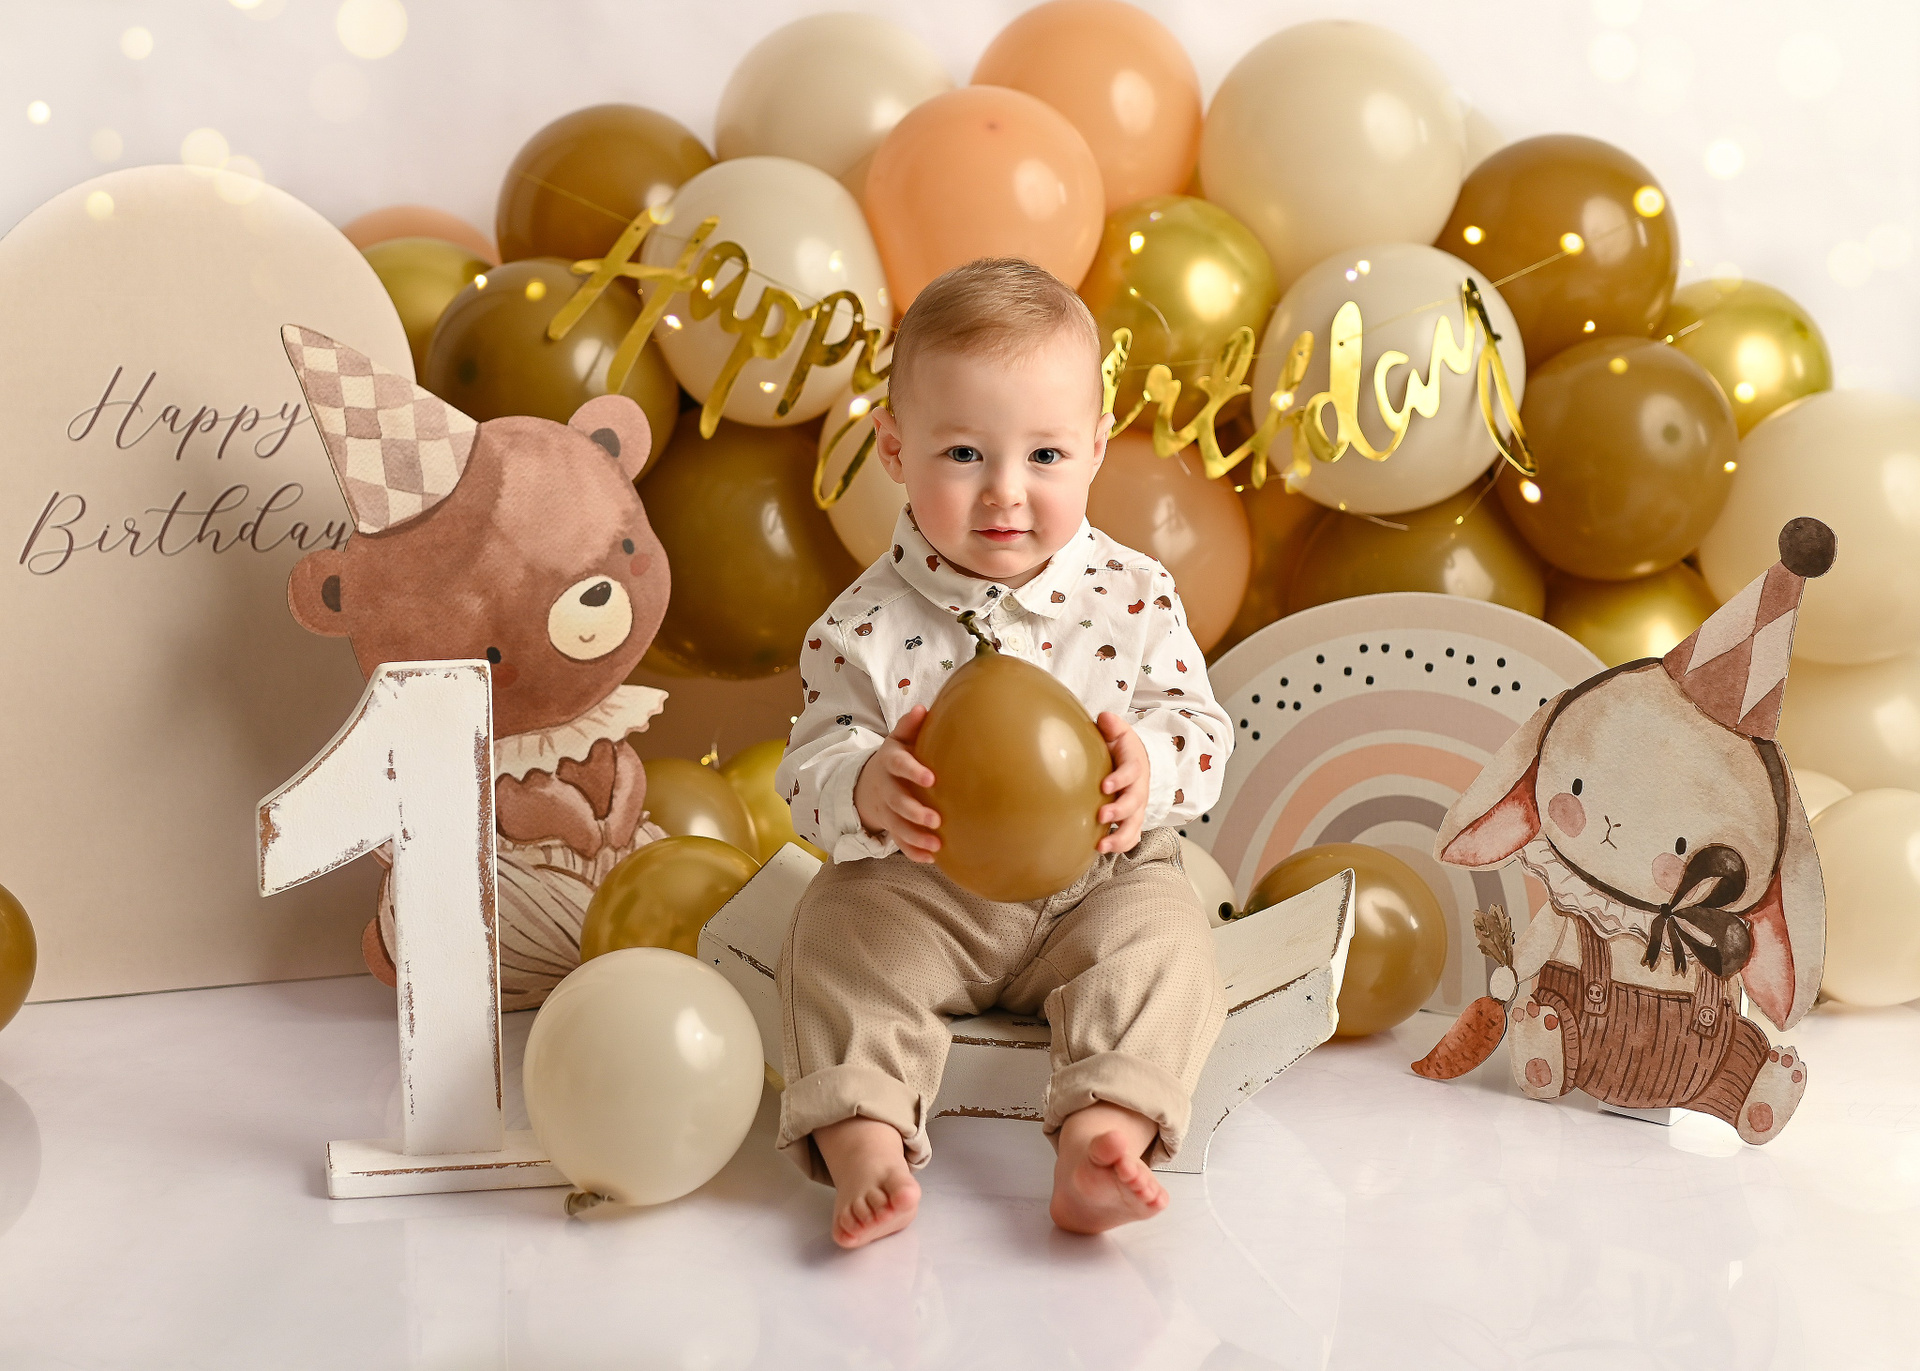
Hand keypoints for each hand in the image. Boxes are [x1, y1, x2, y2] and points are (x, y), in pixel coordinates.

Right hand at [853, 705, 941, 862]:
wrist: (868, 782)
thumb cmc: (895, 758)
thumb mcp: (898, 739)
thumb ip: (910, 726)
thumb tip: (922, 708)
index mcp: (890, 762)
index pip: (899, 765)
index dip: (913, 771)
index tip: (932, 778)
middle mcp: (886, 788)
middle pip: (897, 801)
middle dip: (915, 812)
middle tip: (936, 819)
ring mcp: (886, 810)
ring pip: (897, 826)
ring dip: (916, 837)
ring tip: (937, 845)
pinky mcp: (890, 827)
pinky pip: (900, 842)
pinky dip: (914, 852)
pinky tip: (931, 857)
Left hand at [1095, 712, 1147, 854]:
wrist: (1137, 763)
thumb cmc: (1122, 748)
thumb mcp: (1120, 733)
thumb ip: (1112, 725)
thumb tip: (1104, 718)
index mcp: (1135, 767)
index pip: (1131, 772)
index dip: (1120, 779)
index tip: (1105, 785)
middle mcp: (1139, 789)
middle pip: (1135, 802)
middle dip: (1120, 811)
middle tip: (1102, 816)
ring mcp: (1137, 808)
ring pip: (1134, 825)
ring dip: (1119, 836)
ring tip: (1101, 845)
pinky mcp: (1133, 820)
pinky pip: (1131, 836)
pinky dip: (1121, 845)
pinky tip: (1104, 850)